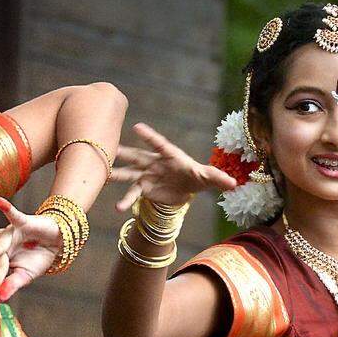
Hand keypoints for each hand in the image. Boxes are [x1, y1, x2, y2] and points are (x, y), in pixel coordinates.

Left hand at [0, 195, 60, 301]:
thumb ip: (12, 286)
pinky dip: (5, 207)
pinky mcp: (22, 222)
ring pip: (0, 244)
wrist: (58, 241)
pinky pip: (13, 214)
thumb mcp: (26, 276)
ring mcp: (10, 233)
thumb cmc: (38, 258)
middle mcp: (2, 246)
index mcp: (1, 260)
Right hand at [111, 122, 236, 210]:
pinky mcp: (143, 188)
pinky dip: (126, 200)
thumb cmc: (197, 178)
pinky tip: (118, 209)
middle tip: (110, 149)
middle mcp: (154, 162)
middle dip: (125, 153)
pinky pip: (132, 193)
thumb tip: (234, 183)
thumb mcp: (208, 178)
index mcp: (170, 155)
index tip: (136, 127)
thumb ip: (218, 179)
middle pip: (138, 156)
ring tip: (103, 176)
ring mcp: (146, 174)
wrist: (186, 190)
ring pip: (129, 173)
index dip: (149, 136)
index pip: (159, 144)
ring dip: (116, 174)